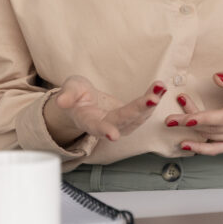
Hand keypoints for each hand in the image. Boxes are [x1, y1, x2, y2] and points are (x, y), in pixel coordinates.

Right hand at [44, 75, 166, 145]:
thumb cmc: (76, 96)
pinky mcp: (131, 117)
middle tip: (152, 99)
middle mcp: (107, 125)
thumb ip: (67, 96)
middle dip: (139, 110)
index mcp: (88, 121)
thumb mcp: (69, 90)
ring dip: (151, 104)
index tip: (113, 135)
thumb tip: (61, 101)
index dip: (104, 130)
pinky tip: (161, 88)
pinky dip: (154, 98)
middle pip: (124, 121)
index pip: (96, 127)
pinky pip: (144, 109)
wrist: (84, 102)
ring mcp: (121, 123)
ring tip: (161, 87)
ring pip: (138, 116)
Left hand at [165, 70, 222, 154]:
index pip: (220, 118)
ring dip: (191, 131)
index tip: (185, 119)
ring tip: (174, 123)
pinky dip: (201, 149)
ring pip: (210, 136)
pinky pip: (217, 149)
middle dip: (189, 122)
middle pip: (211, 127)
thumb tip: (217, 78)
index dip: (201, 119)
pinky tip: (186, 145)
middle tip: (170, 118)